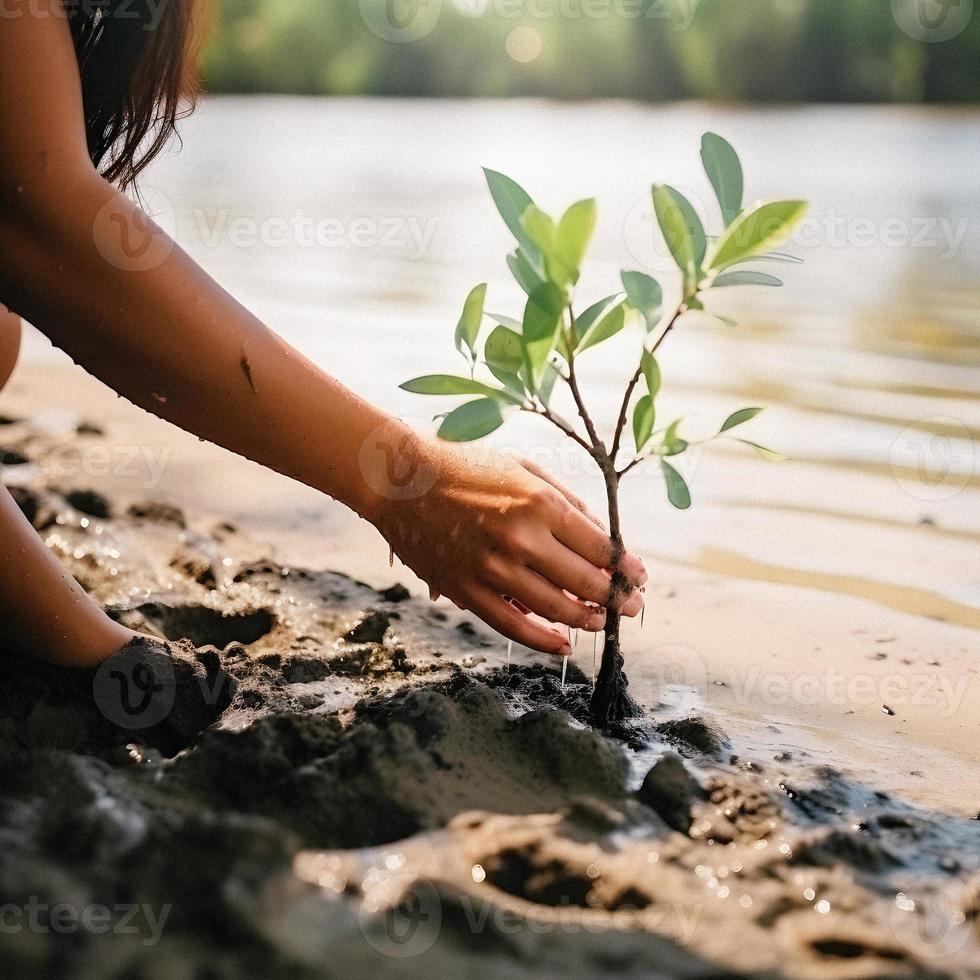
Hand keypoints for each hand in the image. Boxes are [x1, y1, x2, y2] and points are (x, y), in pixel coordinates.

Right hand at [374, 437, 646, 655]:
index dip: (626, 568)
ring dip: (587, 620)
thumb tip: (601, 540)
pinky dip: (543, 641)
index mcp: (539, 502)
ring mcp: (491, 568)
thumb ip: (566, 503)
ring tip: (602, 621)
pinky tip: (563, 645)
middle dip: (617, 598)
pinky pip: (513, 626)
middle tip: (633, 606)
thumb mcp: (524, 467)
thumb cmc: (466, 466)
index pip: (600, 547)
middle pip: (586, 582)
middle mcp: (520, 538)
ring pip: (555, 610)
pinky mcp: (466, 590)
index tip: (639, 577)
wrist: (401, 479)